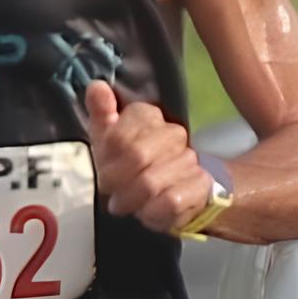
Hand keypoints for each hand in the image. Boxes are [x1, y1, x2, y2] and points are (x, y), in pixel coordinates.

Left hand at [84, 80, 215, 233]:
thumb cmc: (136, 165)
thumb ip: (102, 114)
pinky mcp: (201, 185)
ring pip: (150, 182)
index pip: (118, 134)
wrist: (182, 192)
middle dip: (116, 179)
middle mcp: (172, 133)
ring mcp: (189, 159)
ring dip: (131, 199)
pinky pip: (169, 201)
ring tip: (126, 203)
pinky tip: (147, 211)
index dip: (106, 159)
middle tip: (111, 190)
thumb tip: (96, 86)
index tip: (103, 170)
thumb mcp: (111, 140)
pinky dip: (152, 212)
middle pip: (135, 156)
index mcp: (147, 116)